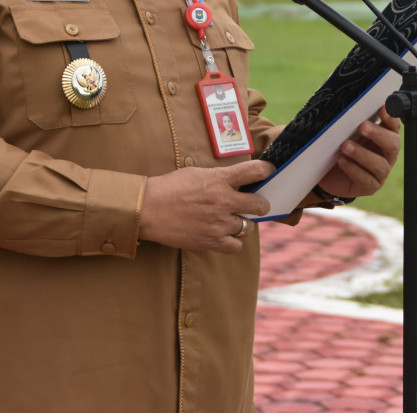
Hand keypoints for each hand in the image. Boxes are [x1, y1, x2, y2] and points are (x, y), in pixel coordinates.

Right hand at [138, 159, 273, 253]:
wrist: (149, 209)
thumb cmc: (169, 188)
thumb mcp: (195, 173)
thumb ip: (218, 178)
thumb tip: (234, 181)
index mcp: (219, 180)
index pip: (254, 171)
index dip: (265, 171)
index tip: (267, 172)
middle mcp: (223, 201)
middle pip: (259, 205)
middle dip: (260, 204)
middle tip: (255, 204)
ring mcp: (219, 223)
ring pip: (247, 227)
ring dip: (241, 223)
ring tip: (230, 220)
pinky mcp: (211, 241)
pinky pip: (236, 245)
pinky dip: (233, 241)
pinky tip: (225, 235)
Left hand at [317, 106, 400, 198]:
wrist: (328, 174)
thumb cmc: (340, 148)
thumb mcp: (346, 133)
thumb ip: (352, 121)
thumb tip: (349, 106)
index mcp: (384, 137)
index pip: (393, 126)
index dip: (390, 117)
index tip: (381, 108)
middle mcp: (386, 155)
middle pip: (393, 144)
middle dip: (378, 134)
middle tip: (362, 126)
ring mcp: (380, 172)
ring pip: (380, 164)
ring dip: (361, 154)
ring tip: (345, 146)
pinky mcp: (370, 186)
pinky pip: (365, 179)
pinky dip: (353, 168)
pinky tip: (341, 160)